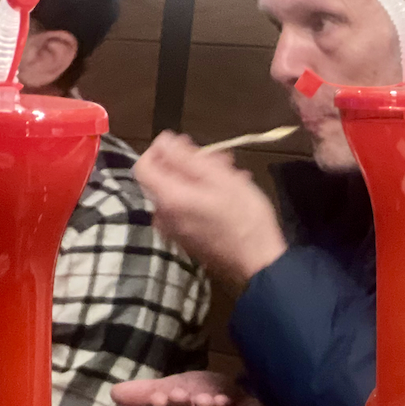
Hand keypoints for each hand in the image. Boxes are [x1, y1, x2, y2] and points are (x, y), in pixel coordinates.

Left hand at [133, 132, 286, 288]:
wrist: (260, 264)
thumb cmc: (245, 218)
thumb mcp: (220, 178)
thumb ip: (186, 157)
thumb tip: (163, 141)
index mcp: (168, 197)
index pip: (143, 166)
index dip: (160, 151)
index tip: (186, 147)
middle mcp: (164, 215)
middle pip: (164, 180)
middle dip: (189, 165)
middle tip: (221, 160)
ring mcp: (175, 231)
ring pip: (179, 195)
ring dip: (201, 181)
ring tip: (233, 177)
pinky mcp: (189, 242)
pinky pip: (187, 212)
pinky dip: (202, 200)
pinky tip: (229, 199)